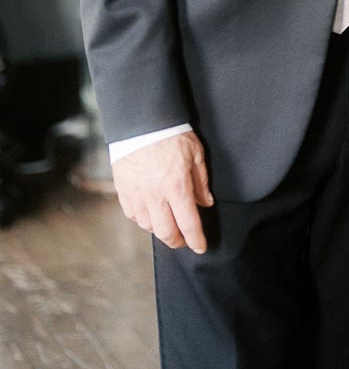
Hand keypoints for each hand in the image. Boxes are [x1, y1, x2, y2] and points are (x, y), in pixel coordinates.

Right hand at [112, 131, 213, 253]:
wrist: (141, 121)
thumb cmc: (172, 134)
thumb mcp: (195, 154)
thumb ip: (201, 181)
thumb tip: (205, 203)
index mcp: (177, 186)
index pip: (189, 223)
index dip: (196, 239)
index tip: (201, 247)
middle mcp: (155, 195)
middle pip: (166, 232)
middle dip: (177, 241)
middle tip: (184, 240)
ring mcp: (137, 195)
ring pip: (148, 226)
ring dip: (160, 230)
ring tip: (169, 224)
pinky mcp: (123, 191)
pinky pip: (133, 215)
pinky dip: (144, 219)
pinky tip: (151, 213)